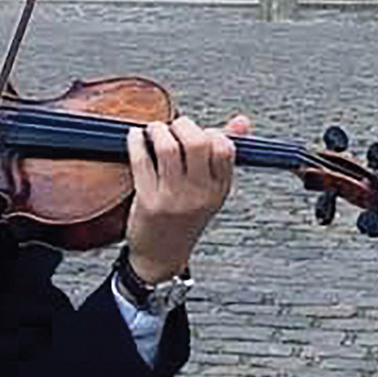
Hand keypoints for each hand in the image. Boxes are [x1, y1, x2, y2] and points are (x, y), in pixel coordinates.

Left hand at [125, 114, 249, 282]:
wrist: (162, 255)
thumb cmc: (185, 218)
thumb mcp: (211, 189)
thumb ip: (223, 153)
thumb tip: (242, 121)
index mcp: (219, 188)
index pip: (225, 148)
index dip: (210, 131)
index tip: (198, 132)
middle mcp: (200, 193)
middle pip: (197, 142)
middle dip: (182, 125)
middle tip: (173, 127)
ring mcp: (174, 198)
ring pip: (168, 148)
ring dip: (158, 130)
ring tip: (154, 131)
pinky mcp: (148, 200)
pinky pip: (141, 160)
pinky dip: (135, 141)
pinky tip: (135, 137)